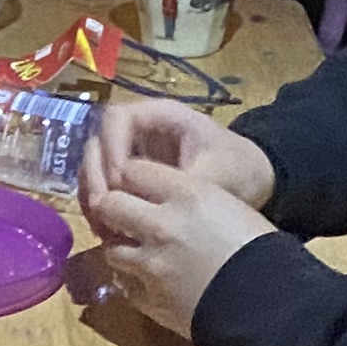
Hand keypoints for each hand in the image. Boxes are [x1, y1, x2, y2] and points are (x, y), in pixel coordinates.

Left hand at [79, 157, 280, 336]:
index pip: (132, 170)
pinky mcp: (147, 299)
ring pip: (111, 248)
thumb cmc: (260, 248)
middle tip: (122, 216)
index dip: (130, 177)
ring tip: (138, 251)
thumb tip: (159, 199)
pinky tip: (147, 279)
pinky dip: (131, 280)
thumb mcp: (229, 205)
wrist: (270, 305)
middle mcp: (160, 225)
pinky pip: (123, 284)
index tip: (134, 185)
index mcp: (187, 195)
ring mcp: (150, 265)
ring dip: (121, 248)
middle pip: (108, 204)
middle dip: (112, 208)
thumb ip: (188, 197)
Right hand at [80, 91, 270, 207]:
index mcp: (161, 116)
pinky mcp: (132, 180)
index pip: (117, 118)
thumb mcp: (217, 174)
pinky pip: (105, 188)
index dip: (111, 146)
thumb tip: (147, 204)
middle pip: (97, 142)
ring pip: (95, 166)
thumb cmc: (238, 168)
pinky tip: (107, 229)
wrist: (254, 183)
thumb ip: (182, 185)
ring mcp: (133, 154)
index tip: (121, 180)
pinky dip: (101, 207)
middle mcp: (140, 131)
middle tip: (102, 206)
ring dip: (92, 192)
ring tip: (102, 223)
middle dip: (95, 173)